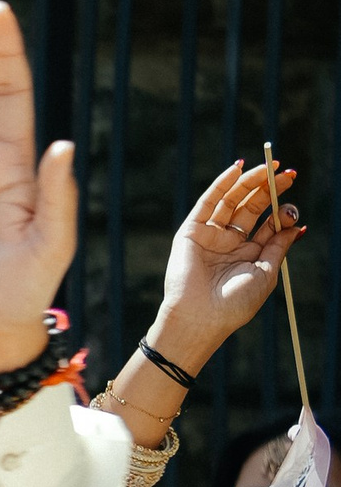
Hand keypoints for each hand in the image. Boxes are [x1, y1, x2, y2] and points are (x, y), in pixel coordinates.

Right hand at [151, 152, 301, 376]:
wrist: (202, 318)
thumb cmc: (235, 303)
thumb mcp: (266, 272)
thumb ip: (278, 245)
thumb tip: (296, 223)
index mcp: (247, 254)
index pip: (267, 223)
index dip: (281, 208)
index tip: (293, 198)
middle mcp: (229, 242)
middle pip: (250, 207)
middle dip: (268, 189)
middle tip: (287, 174)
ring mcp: (209, 236)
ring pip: (231, 200)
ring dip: (250, 182)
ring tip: (268, 168)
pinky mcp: (191, 232)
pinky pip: (208, 202)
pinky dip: (222, 184)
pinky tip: (237, 168)